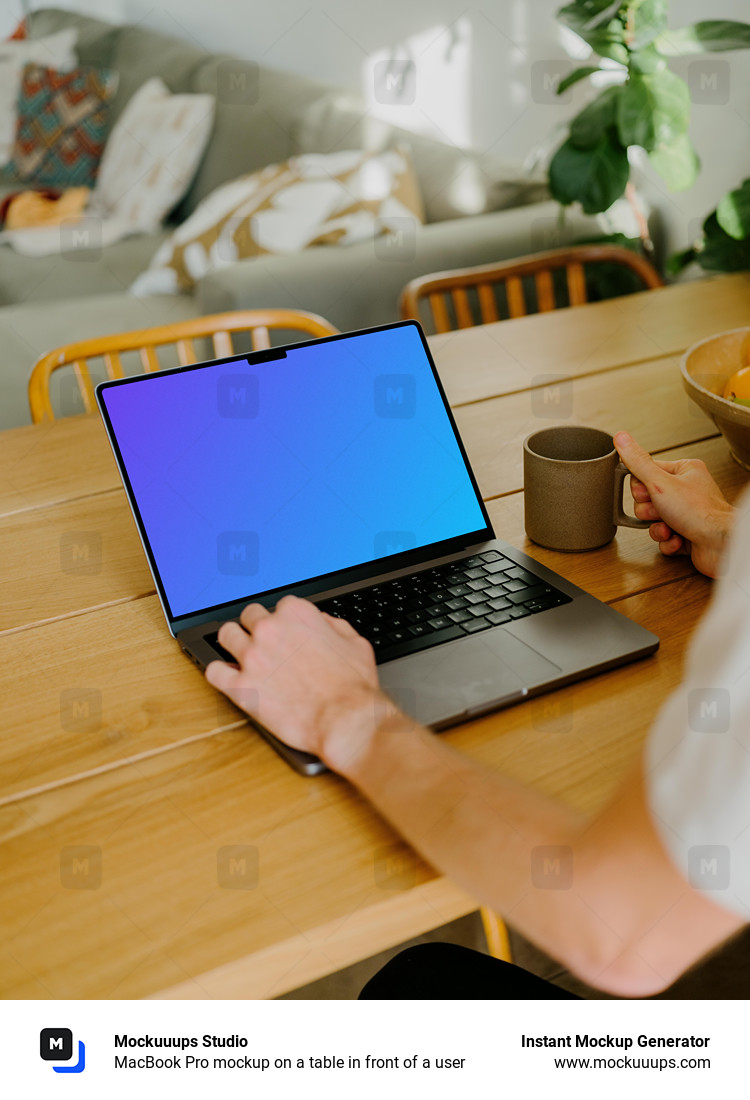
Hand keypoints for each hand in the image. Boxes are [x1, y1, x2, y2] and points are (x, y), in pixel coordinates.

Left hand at [205, 595, 385, 768]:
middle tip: (264, 644)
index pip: (280, 606)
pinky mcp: (240, 687)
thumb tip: (322, 623)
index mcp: (297, 614)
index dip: (284, 622)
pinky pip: (213, 671)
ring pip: (226, 635)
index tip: (286, 633)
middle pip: (249, 616)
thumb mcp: (355, 643)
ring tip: (240, 655)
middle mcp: (270, 629)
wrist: (345, 721)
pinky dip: (219, 673)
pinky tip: (228, 678)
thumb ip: (333, 626)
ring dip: (233, 642)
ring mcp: (252, 657)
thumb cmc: (353, 687)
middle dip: (257, 628)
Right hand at [614, 431, 733, 577]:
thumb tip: (622, 439)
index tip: (647, 492)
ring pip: (653, 520)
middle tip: (662, 511)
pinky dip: (667, 540)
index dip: (641, 487)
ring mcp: (686, 513)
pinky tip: (678, 538)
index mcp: (683, 471)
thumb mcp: (661, 483)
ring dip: (658, 527)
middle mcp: (686, 490)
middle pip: (646, 499)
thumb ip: (638, 463)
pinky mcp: (685, 533)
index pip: (646, 472)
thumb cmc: (702, 512)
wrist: (720, 544)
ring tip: (671, 527)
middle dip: (650, 511)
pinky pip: (663, 536)